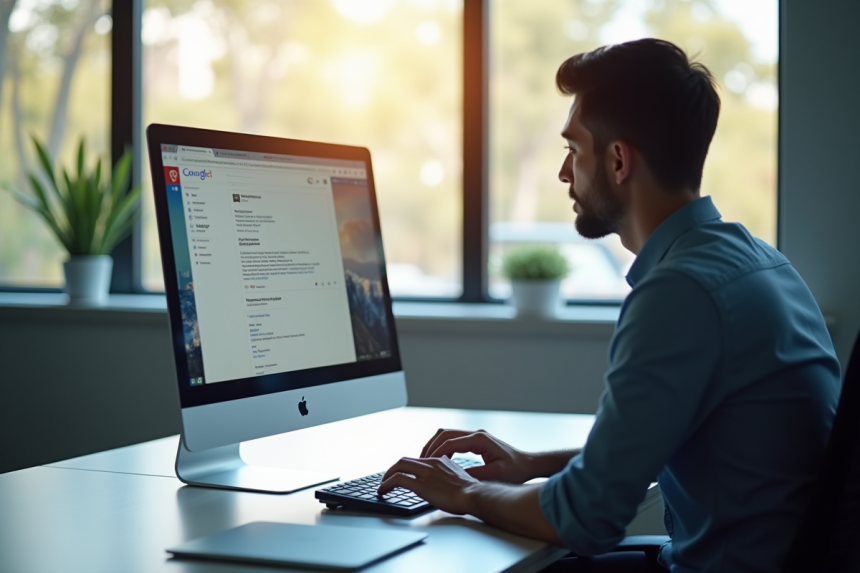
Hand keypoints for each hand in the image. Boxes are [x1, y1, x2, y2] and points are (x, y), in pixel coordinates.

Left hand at [377, 456, 478, 514]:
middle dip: (393, 469)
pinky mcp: (421, 485)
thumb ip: (448, 472)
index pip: (418, 460)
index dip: (407, 467)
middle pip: (405, 460)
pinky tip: (383, 491)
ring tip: (382, 486)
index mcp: (440, 460)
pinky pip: (398, 480)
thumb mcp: (459, 475)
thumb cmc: (470, 491)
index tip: (402, 474)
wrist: (474, 495)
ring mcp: (425, 473)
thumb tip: (443, 478)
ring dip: (387, 476)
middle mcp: (431, 463)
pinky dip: (387, 484)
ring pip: (399, 467)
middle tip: (388, 478)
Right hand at [420, 429, 534, 483]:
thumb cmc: (516, 470)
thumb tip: (452, 476)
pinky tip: (439, 460)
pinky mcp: (476, 441)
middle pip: (444, 433)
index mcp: (479, 439)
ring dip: (435, 446)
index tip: (425, 464)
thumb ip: (472, 475)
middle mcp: (476, 434)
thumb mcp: (493, 476)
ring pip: (447, 434)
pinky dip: (443, 447)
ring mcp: (476, 436)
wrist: (528, 465)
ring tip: (426, 460)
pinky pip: (454, 440)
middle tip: (420, 461)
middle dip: (430, 446)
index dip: (435, 453)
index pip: (449, 441)